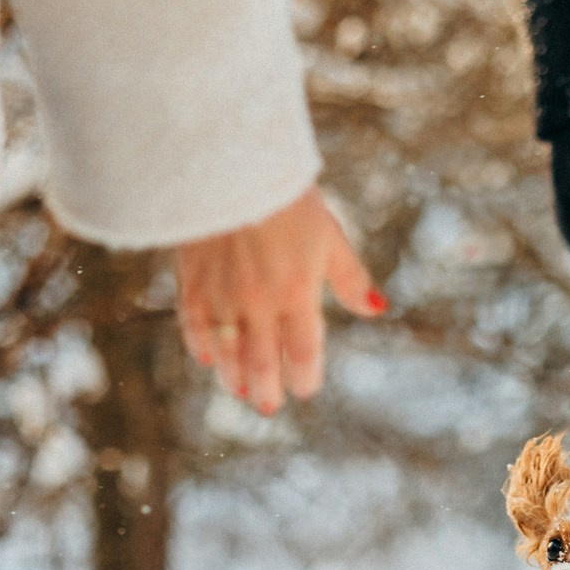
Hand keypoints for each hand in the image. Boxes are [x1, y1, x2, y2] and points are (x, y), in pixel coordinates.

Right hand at [175, 185, 386, 416]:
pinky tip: (207, 359)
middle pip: (262, 362)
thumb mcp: (329, 235)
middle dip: (266, 388)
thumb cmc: (287, 197)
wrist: (228, 164)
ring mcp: (223, 294)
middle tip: (269, 405)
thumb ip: (349, 278)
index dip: (304, 377)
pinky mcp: (192, 281)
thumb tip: (376, 309)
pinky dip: (201, 347)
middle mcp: (259, 301)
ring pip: (226, 352)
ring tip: (241, 390)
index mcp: (298, 292)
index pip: (303, 352)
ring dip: (233, 377)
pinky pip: (194, 326)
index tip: (305, 388)